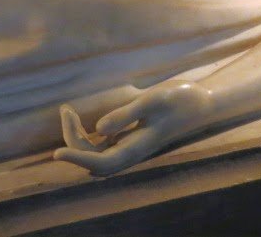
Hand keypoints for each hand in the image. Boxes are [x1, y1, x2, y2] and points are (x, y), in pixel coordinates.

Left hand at [54, 81, 212, 174]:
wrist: (204, 102)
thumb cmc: (182, 98)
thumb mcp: (153, 101)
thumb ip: (126, 114)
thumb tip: (98, 130)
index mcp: (138, 146)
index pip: (101, 162)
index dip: (77, 158)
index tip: (56, 152)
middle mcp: (133, 151)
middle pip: (94, 161)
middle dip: (74, 141)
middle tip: (67, 110)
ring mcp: (133, 145)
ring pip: (97, 154)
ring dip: (79, 139)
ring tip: (69, 111)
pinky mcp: (134, 138)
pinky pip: (104, 146)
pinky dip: (90, 136)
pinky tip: (86, 119)